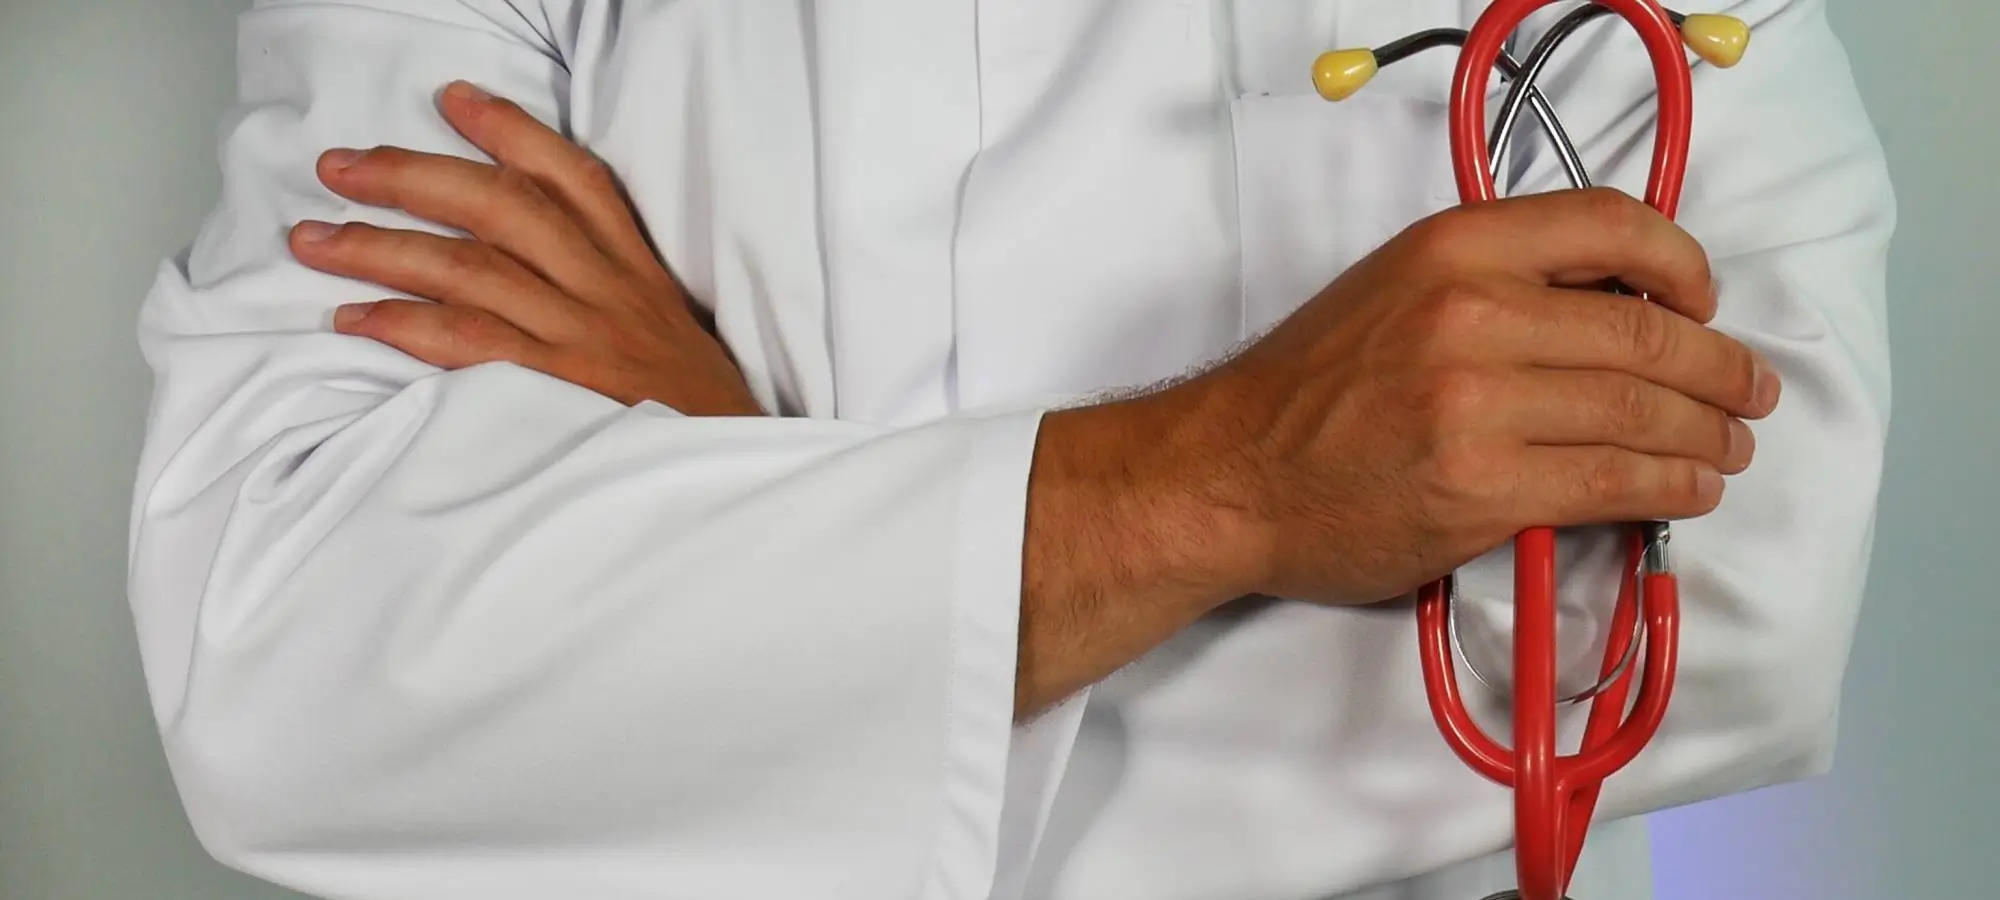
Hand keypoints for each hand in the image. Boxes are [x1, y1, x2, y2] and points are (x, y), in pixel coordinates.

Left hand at [289, 80, 761, 416]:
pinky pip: (468, 345)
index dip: (511, 131)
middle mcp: (608, 293)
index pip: (575, 179)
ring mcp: (581, 340)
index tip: (452, 100)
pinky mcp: (557, 393)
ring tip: (312, 239)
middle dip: (412, 176)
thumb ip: (612, 292)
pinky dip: (403, 326)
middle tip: (340, 166)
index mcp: (638, 272)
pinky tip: (354, 317)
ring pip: (469, 268)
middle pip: (503, 207)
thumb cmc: (693, 417)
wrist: (733, 480)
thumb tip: (528, 261)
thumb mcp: (669, 335)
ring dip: (381, 247)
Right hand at [1074, 187, 1781, 608]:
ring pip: (1642, 411)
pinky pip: (1615, 482)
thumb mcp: (1394, 288)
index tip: (1704, 301)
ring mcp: (1478, 405)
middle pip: (1646, 331)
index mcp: (1452, 247)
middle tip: (1748, 392)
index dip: (1683, 264)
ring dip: (1708, 434)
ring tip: (1729, 447)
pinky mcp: (1483, 489)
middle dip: (1721, 368)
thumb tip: (1617, 309)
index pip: (1611, 225)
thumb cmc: (1308, 391)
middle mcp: (1471, 313)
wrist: (1228, 474)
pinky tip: (1687, 488)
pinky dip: (1671, 485)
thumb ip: (1495, 282)